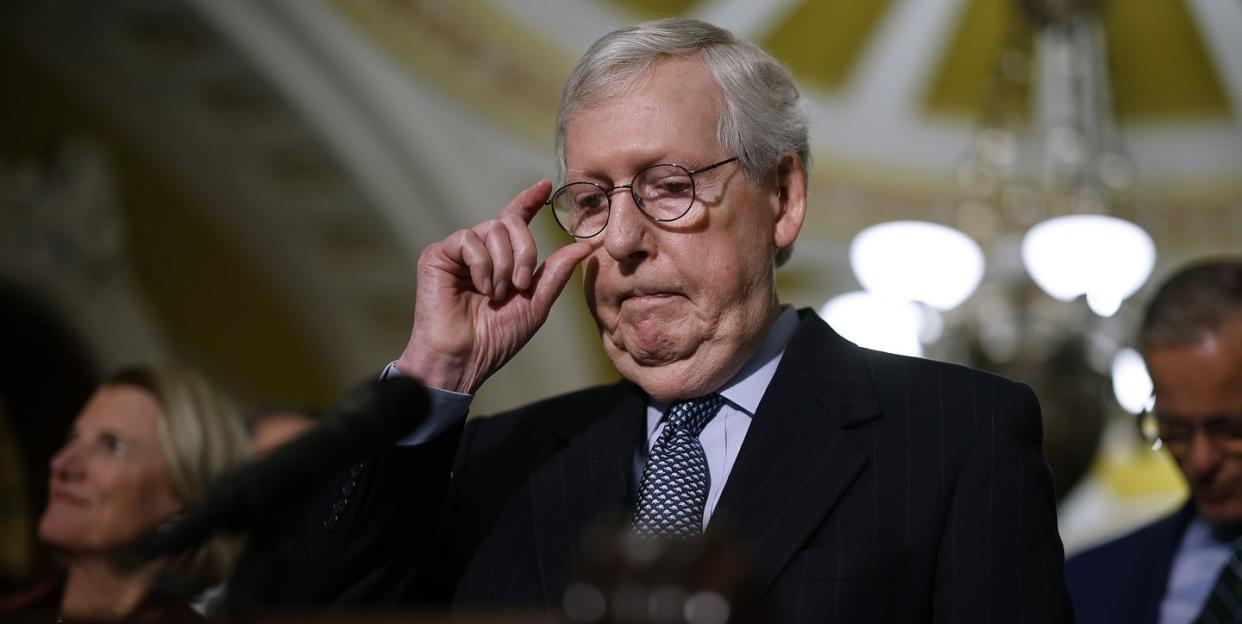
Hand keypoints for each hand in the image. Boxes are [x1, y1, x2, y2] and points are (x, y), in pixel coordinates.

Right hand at [395, 180, 591, 393]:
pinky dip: (482, 265)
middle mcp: (479, 251)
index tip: (546, 185)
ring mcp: (457, 252)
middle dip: (524, 253)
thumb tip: (584, 246)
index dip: (528, 201)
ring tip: (497, 294)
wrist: (465, 358)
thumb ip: (556, 273)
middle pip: (509, 223)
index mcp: (501, 260)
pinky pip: (468, 239)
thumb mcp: (536, 304)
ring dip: (503, 265)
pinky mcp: (437, 255)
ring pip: (492, 230)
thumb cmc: (496, 338)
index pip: (515, 220)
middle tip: (521, 284)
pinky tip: (481, 289)